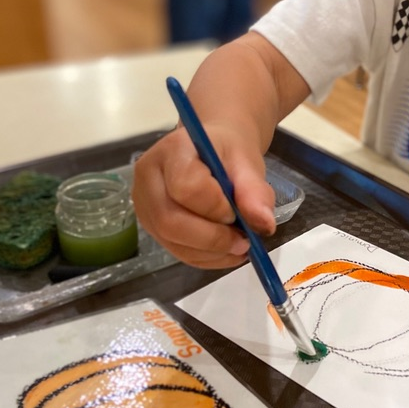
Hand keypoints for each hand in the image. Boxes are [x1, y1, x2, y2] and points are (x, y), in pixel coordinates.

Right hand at [132, 124, 275, 268]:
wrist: (212, 149)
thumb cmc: (227, 151)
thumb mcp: (247, 162)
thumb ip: (254, 191)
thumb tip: (263, 224)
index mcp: (173, 150)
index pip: (185, 187)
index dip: (215, 208)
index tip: (238, 212)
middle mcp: (149, 177)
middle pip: (170, 221)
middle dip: (212, 239)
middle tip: (244, 242)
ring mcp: (145, 204)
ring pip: (172, 241)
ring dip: (211, 253)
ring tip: (240, 245)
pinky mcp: (151, 225)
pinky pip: (176, 251)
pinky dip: (206, 258)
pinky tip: (226, 251)